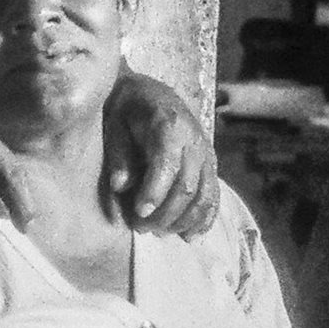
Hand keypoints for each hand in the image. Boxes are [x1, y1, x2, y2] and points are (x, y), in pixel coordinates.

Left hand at [103, 71, 218, 236]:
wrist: (147, 91)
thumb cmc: (125, 108)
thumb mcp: (114, 123)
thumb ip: (119, 154)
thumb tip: (121, 186)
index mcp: (169, 124)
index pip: (167, 165)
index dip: (154, 193)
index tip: (137, 213)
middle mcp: (194, 140)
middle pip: (187, 187)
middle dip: (164, 214)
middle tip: (139, 228)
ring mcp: (206, 153)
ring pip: (204, 196)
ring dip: (183, 221)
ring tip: (158, 233)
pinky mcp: (210, 164)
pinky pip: (214, 196)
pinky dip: (205, 219)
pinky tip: (190, 236)